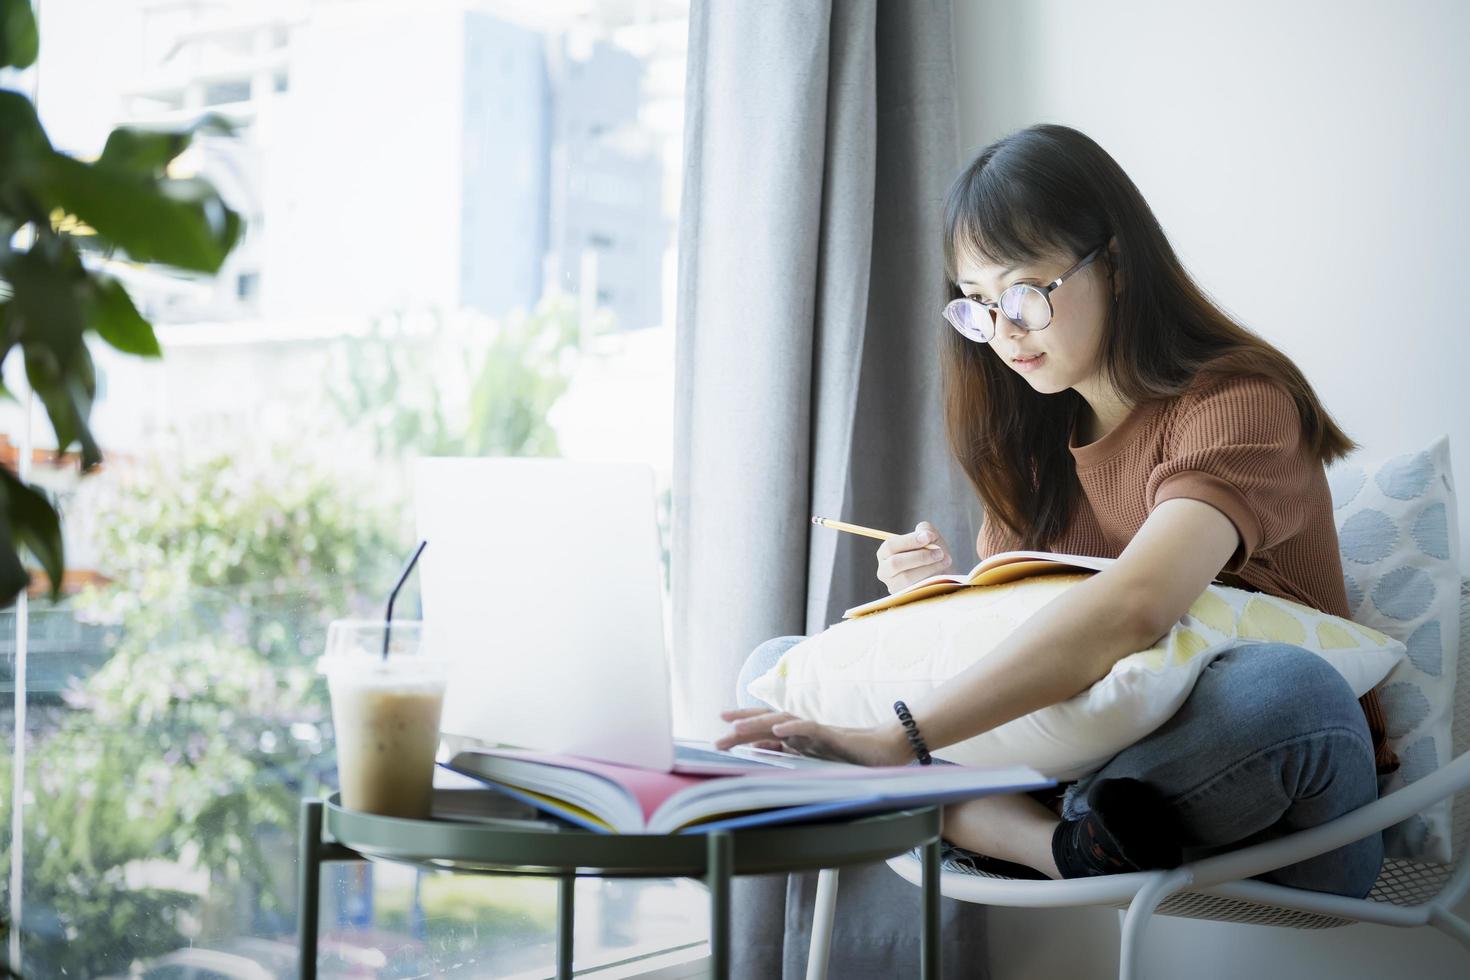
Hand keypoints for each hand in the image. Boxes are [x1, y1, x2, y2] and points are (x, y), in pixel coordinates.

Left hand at [714, 707, 912, 766]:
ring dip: (759, 724)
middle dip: (742, 725)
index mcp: (798, 736)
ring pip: (783, 722)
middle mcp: (803, 730)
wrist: (884, 750)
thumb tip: (757, 748)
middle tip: (718, 731)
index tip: (720, 727)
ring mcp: (817, 731)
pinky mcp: (833, 735)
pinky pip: (810, 729)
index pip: (766, 728)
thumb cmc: (850, 753)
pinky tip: (777, 732)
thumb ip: (786, 750)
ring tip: (737, 728)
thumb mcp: (811, 756)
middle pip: (768, 722)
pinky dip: (793, 729)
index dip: (744, 724)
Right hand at [876, 521, 953, 594]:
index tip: (928, 537)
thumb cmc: (932, 553)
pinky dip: (930, 579)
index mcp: (885, 553)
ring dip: (928, 567)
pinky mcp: (904, 598)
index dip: (909, 540)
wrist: (944, 574)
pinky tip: (942, 572)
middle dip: (920, 556)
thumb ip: (925, 530)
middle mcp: (884, 571)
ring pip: (906, 577)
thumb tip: (925, 535)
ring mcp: (893, 586)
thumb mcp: (929, 537)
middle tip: (940, 552)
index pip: (891, 546)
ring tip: (945, 560)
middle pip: (895, 563)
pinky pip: (915, 589)